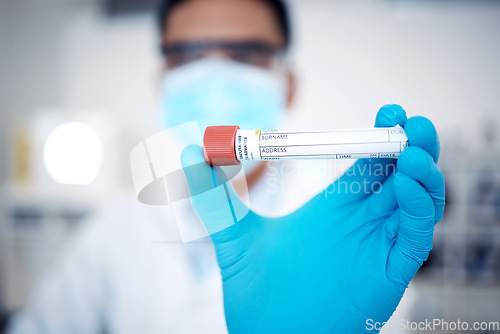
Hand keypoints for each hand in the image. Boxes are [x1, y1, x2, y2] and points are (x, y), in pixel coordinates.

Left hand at [181, 104, 444, 332]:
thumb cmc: (256, 294)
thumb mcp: (232, 235)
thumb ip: (214, 195)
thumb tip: (192, 151)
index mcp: (335, 206)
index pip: (368, 162)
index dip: (380, 136)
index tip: (387, 111)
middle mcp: (362, 221)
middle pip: (401, 174)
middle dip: (412, 145)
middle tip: (411, 121)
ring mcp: (378, 245)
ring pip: (418, 201)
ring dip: (423, 172)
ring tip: (414, 148)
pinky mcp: (389, 272)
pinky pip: (414, 234)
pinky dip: (417, 207)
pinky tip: (405, 185)